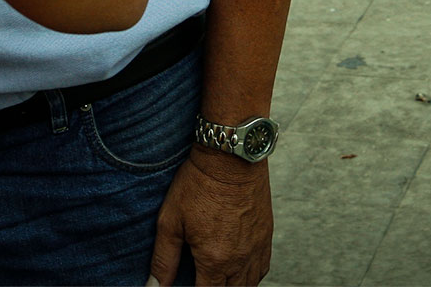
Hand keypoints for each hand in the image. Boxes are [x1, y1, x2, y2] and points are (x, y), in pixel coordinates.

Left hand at [149, 147, 272, 284]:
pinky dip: (251, 276)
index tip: (185, 286)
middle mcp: (240, 259)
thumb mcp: (171, 221)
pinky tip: (239, 271)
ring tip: (218, 280)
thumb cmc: (198, 184)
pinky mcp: (266, 234)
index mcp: (215, 260)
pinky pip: (263, 268)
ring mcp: (257, 247)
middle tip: (201, 280)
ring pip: (249, 285)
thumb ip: (163, 260)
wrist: (231, 156)